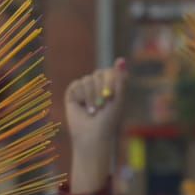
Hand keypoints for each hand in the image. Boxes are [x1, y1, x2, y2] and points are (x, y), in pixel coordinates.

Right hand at [65, 59, 127, 194]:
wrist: (93, 135)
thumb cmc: (109, 119)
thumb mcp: (119, 98)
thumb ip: (120, 78)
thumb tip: (121, 59)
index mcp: (112, 82)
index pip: (110, 71)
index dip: (109, 83)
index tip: (110, 98)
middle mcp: (99, 82)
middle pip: (98, 74)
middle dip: (100, 92)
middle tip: (101, 106)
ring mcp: (86, 87)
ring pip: (87, 80)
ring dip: (91, 97)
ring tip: (93, 110)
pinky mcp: (73, 92)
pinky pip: (76, 85)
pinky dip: (81, 97)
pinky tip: (83, 107)